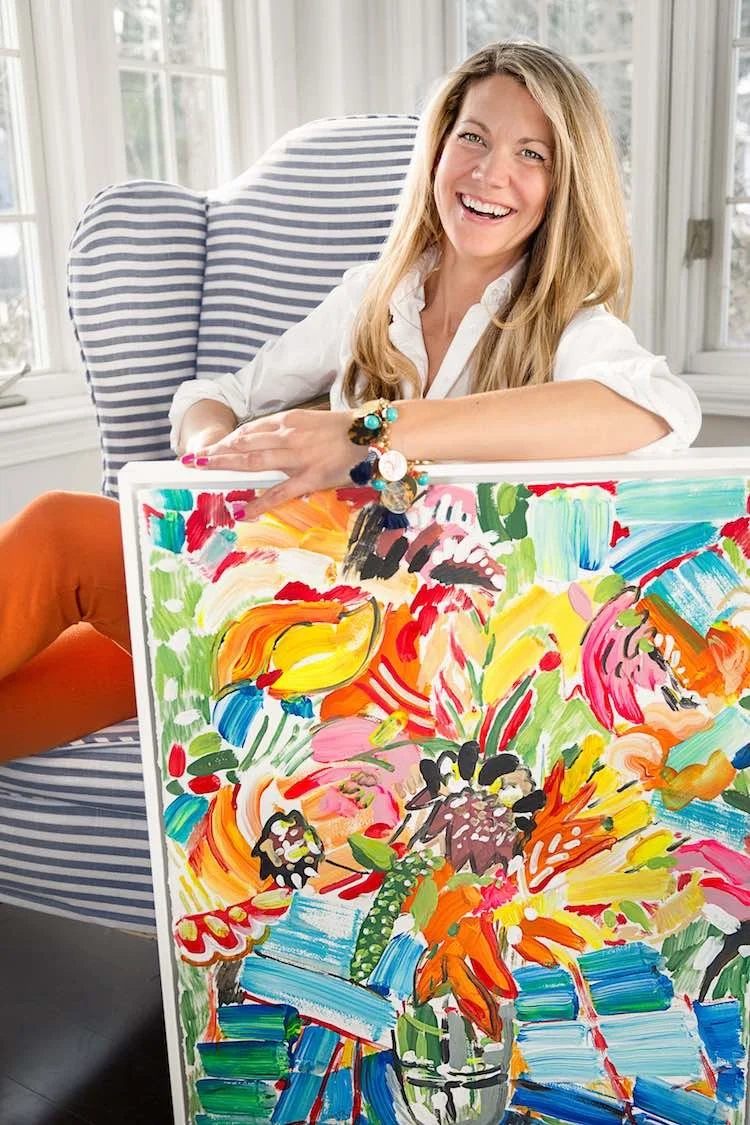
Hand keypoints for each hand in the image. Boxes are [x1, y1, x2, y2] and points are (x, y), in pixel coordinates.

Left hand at [182, 409, 360, 515]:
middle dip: (216, 453)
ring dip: (227, 467)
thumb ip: (289, 435)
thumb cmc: (347, 432)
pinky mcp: (311, 477)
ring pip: (254, 462)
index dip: (226, 441)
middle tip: (192, 461)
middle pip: (243, 444)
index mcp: (290, 421)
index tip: (209, 449)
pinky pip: (279, 492)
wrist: (377, 436)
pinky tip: (243, 511)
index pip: (249, 431)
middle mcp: (289, 435)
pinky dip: (260, 502)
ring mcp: (299, 456)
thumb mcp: (313, 424)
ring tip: (204, 473)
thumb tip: (266, 446)